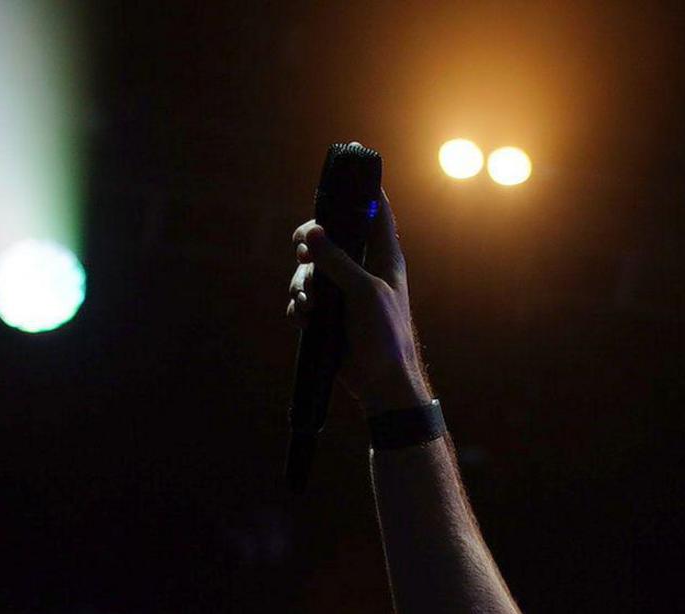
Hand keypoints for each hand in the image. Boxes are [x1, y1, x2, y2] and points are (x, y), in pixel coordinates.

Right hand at [290, 200, 432, 412]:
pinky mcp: (327, 315)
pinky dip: (299, 307)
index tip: (351, 157)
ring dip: (302, 283)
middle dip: (309, 241)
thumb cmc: (385, 334)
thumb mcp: (364, 292)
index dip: (364, 187)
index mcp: (382, 257)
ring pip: (309, 269)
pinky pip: (302, 299)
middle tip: (302, 250)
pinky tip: (305, 318)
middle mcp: (361, 269)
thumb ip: (338, 260)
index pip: (376, 211)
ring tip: (308, 303)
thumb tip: (313, 232)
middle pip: (328, 235)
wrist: (381, 383)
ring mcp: (343, 292)